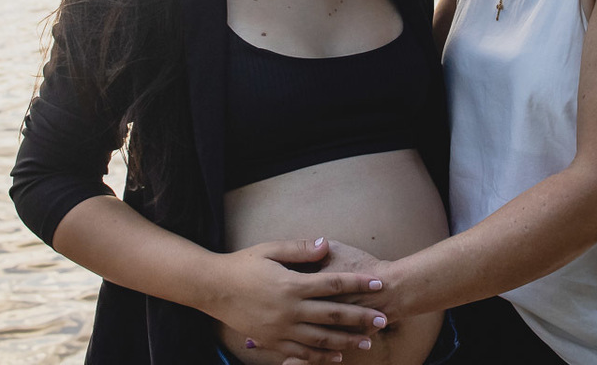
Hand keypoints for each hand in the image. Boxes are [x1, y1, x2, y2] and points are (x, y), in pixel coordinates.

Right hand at [209, 237, 386, 364]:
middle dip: (360, 318)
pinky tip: (337, 356)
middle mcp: (289, 310)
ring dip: (346, 340)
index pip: (334, 284)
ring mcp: (281, 329)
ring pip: (321, 339)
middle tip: (383, 319)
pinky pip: (301, 353)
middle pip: (333, 315)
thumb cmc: (243, 264)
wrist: (213, 288)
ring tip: (367, 342)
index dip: (358, 283)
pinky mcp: (272, 341)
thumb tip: (326, 243)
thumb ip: (301, 249)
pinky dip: (321, 356)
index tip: (379, 283)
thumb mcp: (270, 249)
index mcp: (292, 284)